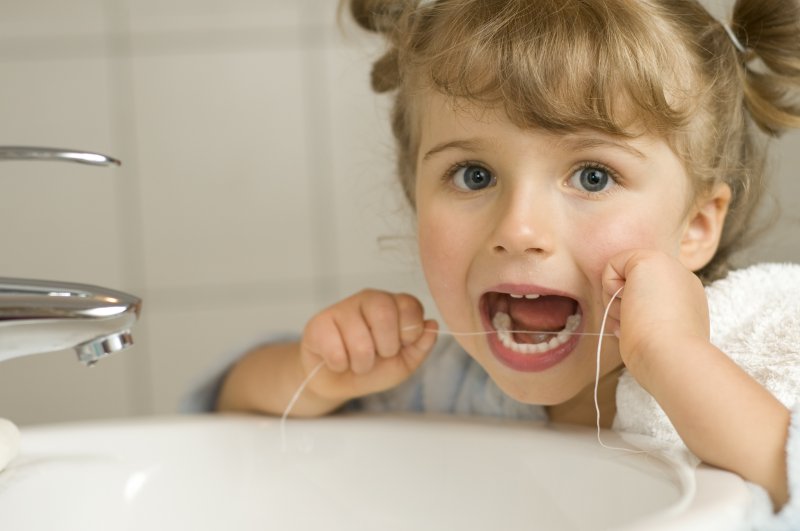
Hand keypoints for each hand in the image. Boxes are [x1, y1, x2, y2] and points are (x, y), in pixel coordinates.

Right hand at [299, 289, 437, 401]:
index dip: (410, 332)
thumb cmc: (374, 368)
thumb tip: (432, 325)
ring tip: (358, 362)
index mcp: (393, 304)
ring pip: (360, 339)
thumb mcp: (405, 362)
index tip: (403, 345)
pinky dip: (340, 365)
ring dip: (362, 363)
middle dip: (386, 346)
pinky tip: (338, 361)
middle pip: (384, 313)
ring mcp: (341, 308)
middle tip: (380, 355)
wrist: (337, 382)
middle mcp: (368, 299)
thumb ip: (421, 345)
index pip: (410, 304)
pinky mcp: (317, 324)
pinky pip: (335, 350)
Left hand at [602, 250, 709, 382]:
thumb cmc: (661, 358)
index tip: (643, 333)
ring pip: (622, 278)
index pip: (647, 299)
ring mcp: (669, 266)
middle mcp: (681, 279)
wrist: (672, 358)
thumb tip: (624, 323)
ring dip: (617, 304)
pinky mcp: (649, 259)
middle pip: (633, 286)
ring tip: (635, 321)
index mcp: (687, 300)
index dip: (635, 317)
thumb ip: (646, 324)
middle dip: (624, 308)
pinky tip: (628, 305)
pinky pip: (612, 265)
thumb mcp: (657, 339)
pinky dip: (609, 287)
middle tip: (637, 326)